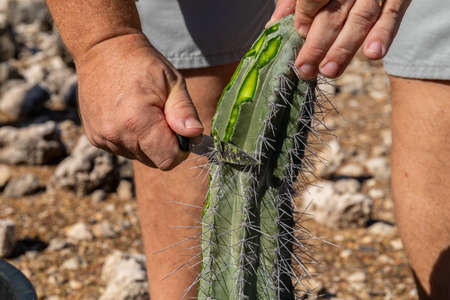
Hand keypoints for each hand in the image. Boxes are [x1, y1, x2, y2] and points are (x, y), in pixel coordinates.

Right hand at [75, 34, 202, 169]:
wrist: (103, 49)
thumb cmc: (142, 64)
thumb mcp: (172, 82)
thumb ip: (184, 111)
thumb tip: (194, 135)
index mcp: (138, 121)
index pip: (168, 159)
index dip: (180, 149)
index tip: (180, 129)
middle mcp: (116, 134)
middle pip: (154, 160)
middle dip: (164, 144)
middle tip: (161, 115)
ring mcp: (102, 138)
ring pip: (139, 156)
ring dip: (147, 142)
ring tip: (143, 112)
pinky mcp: (95, 138)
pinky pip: (123, 150)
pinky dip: (131, 138)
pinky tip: (128, 115)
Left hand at [267, 0, 410, 78]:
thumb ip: (293, 1)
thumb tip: (273, 24)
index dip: (306, 14)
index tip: (300, 32)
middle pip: (333, 14)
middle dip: (318, 44)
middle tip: (305, 70)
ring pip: (360, 19)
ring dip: (344, 48)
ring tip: (329, 71)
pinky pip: (392, 14)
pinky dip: (384, 34)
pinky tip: (373, 54)